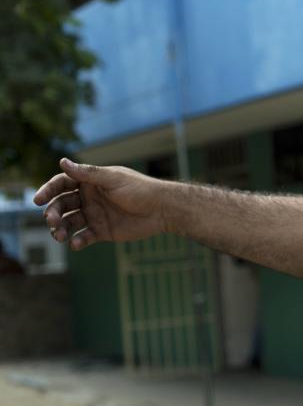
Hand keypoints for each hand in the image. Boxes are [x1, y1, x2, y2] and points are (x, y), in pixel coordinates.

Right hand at [33, 158, 169, 249]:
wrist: (162, 209)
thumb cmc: (140, 189)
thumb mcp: (113, 179)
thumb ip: (88, 173)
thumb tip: (62, 161)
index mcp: (89, 182)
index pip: (61, 184)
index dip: (48, 191)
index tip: (37, 200)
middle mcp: (88, 198)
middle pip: (61, 205)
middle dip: (53, 213)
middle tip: (51, 221)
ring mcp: (94, 215)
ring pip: (69, 223)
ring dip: (61, 229)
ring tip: (60, 236)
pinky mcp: (102, 231)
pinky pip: (84, 237)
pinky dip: (78, 241)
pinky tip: (76, 244)